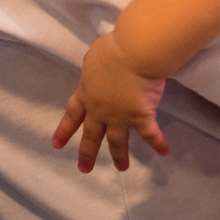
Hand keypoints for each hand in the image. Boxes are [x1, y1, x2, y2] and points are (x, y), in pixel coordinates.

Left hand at [52, 32, 169, 172]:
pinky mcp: (141, 116)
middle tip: (84, 168)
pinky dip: (158, 143)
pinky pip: (150, 133)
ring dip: (120, 155)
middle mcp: (101, 110)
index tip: (56, 145)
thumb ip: (93, 68)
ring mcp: (121, 116)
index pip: (73, 115)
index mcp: (87, 93)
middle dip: (87, 153)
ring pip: (118, 141)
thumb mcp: (94, 57)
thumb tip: (97, 70)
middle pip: (92, 135)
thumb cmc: (112, 50)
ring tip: (122, 167)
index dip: (65, 130)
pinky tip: (164, 152)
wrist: (134, 54)